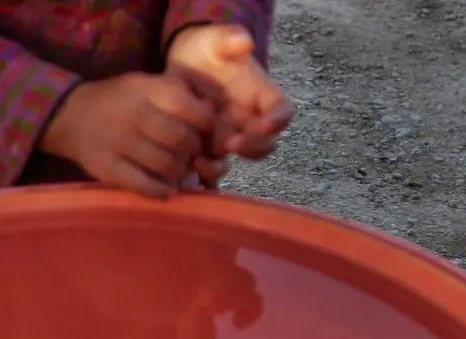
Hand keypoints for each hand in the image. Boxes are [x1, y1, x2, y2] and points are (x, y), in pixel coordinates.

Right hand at [40, 72, 218, 199]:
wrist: (71, 117)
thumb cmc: (121, 102)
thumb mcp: (147, 85)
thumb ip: (180, 94)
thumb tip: (214, 113)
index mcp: (146, 89)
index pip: (191, 109)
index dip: (208, 126)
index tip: (208, 134)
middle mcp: (133, 114)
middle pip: (182, 140)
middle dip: (195, 151)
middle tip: (193, 156)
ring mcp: (118, 142)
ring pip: (168, 165)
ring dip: (180, 172)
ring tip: (178, 170)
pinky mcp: (107, 168)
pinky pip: (144, 185)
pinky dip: (161, 191)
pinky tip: (165, 189)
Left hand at [166, 24, 292, 159]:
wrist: (183, 64)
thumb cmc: (206, 50)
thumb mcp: (215, 40)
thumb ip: (229, 39)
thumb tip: (243, 40)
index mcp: (261, 95)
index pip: (282, 111)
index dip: (278, 121)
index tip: (266, 124)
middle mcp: (250, 120)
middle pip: (265, 143)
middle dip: (252, 147)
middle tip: (231, 144)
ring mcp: (231, 135)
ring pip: (236, 160)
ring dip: (224, 163)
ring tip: (203, 160)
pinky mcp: (208, 146)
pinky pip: (214, 167)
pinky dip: (206, 173)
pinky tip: (191, 166)